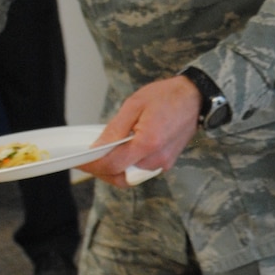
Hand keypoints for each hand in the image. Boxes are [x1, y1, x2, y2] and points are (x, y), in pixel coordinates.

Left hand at [81, 76, 201, 187]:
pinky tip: (121, 153)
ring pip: (131, 177)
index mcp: (148, 142)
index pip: (113, 165)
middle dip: (102, 172)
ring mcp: (164, 163)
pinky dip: (128, 166)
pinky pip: (142, 171)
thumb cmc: (166, 96)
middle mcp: (157, 158)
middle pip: (121, 178)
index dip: (93, 165)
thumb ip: (115, 129)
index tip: (79, 162)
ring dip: (115, 170)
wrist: (195, 97)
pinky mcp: (167, 162)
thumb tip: (97, 147)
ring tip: (103, 156)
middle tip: (88, 161)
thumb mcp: (134, 105)